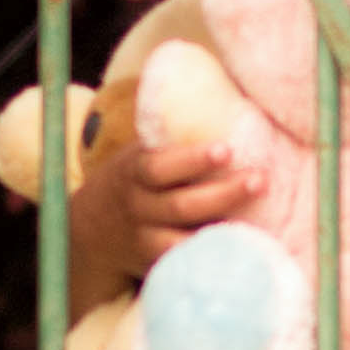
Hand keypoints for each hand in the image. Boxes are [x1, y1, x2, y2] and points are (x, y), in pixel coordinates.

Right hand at [16, 134, 250, 280]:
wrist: (89, 230)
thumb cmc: (134, 179)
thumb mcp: (140, 153)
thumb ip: (170, 135)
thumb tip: (218, 82)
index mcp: (133, 173)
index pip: (160, 167)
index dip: (192, 160)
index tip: (226, 150)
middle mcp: (138, 209)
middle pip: (180, 206)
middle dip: (222, 194)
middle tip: (260, 179)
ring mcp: (145, 242)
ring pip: (182, 242)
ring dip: (222, 232)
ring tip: (260, 224)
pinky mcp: (155, 267)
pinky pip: (184, 267)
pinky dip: (210, 262)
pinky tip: (245, 255)